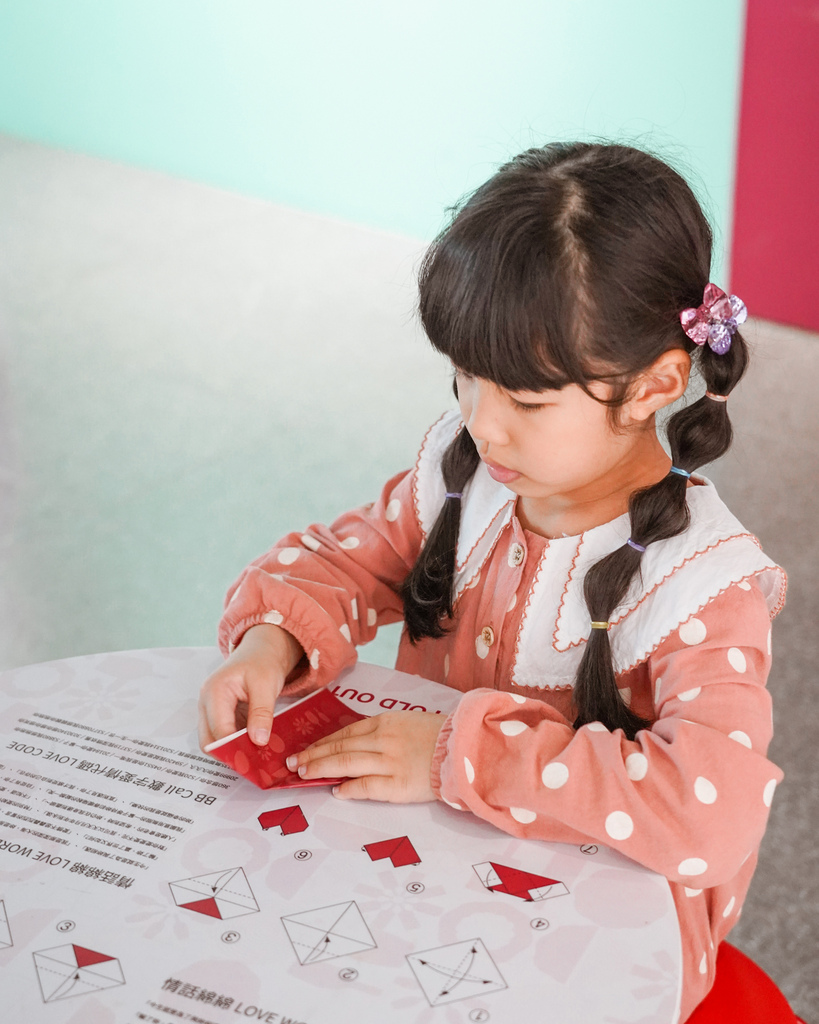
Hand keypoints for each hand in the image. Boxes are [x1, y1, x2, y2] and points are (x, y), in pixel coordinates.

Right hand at [198, 624, 303, 750]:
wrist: (262, 650)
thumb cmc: (262, 662)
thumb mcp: (266, 685)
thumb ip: (261, 713)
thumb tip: (258, 741)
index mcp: (214, 692)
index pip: (219, 730)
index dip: (235, 747)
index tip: (255, 758)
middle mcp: (206, 702)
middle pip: (209, 739)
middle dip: (230, 752)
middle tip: (254, 760)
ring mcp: (210, 709)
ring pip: (214, 739)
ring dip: (233, 748)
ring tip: (256, 754)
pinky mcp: (218, 714)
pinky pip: (223, 734)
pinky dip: (236, 742)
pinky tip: (254, 744)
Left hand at [286, 711, 445, 802]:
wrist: (465, 750)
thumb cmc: (438, 736)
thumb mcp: (407, 723)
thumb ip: (382, 732)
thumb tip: (353, 745)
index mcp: (385, 723)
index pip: (345, 733)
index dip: (322, 743)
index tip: (305, 750)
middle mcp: (383, 740)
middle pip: (340, 748)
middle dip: (314, 756)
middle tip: (294, 763)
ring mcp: (389, 763)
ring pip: (347, 765)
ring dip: (322, 770)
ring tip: (305, 775)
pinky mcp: (398, 785)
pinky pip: (367, 787)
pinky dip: (349, 789)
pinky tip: (336, 791)